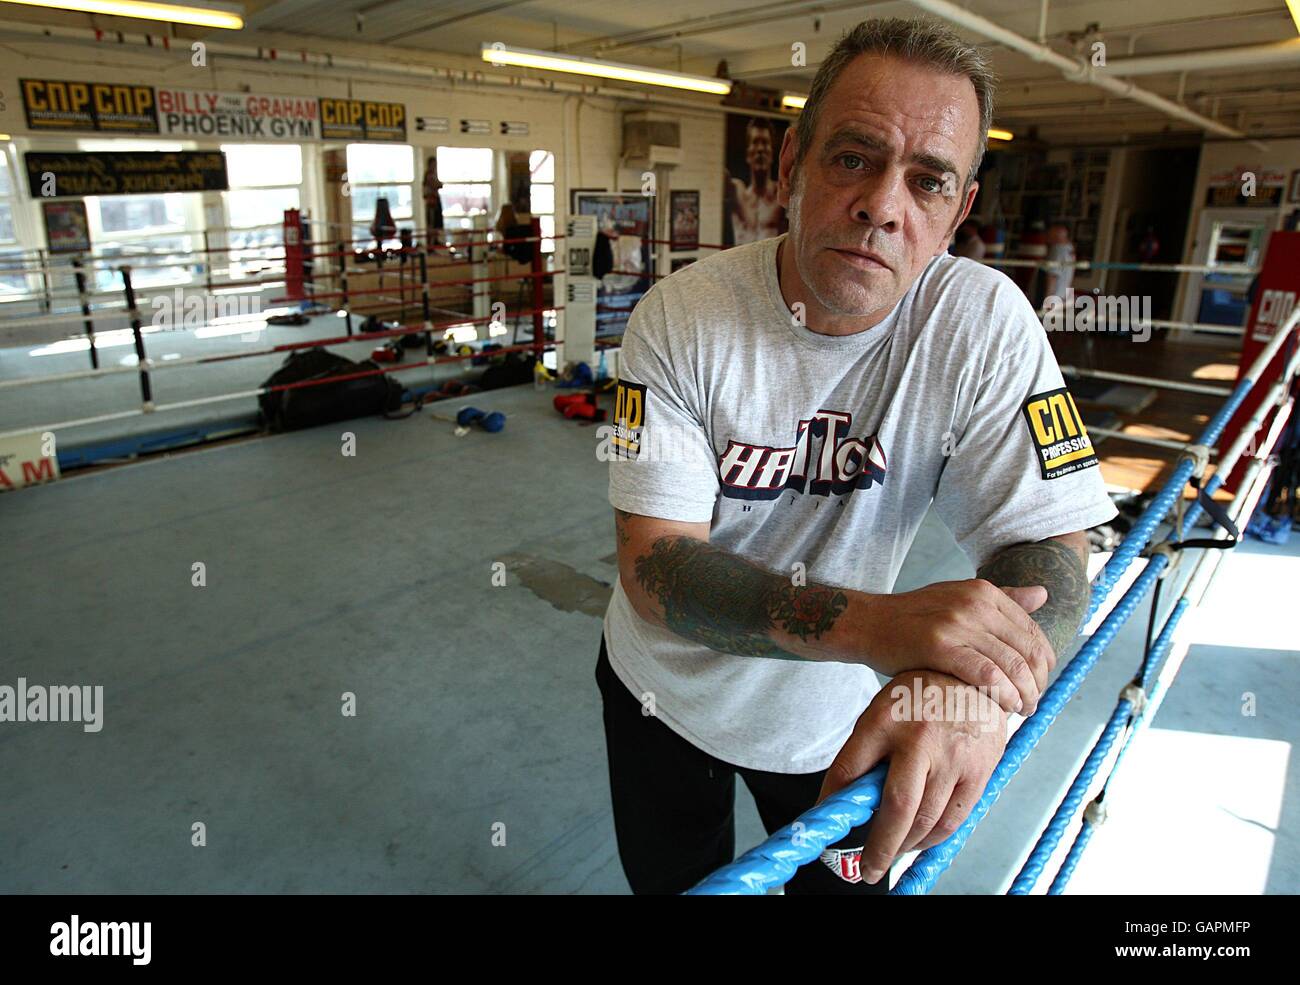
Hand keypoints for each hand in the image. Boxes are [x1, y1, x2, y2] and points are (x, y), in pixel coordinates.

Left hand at [819, 670, 1007, 884]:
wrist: (973, 675)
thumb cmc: (918, 698)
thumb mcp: (879, 713)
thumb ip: (863, 755)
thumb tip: (842, 803)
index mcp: (884, 720)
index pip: (849, 769)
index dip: (835, 804)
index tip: (827, 829)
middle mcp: (920, 738)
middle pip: (897, 807)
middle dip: (880, 847)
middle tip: (869, 870)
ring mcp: (954, 756)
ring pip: (928, 820)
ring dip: (907, 845)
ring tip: (893, 852)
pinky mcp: (980, 769)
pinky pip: (955, 818)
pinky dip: (934, 837)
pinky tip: (920, 840)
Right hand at [861, 579, 1055, 714]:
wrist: (868, 623)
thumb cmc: (914, 617)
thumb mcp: (959, 597)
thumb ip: (1002, 598)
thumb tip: (1043, 594)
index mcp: (984, 591)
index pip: (1032, 631)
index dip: (1044, 662)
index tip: (1038, 682)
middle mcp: (975, 603)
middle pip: (1027, 650)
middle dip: (1038, 682)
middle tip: (1033, 703)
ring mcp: (957, 623)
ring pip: (1012, 665)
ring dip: (1025, 694)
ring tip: (1022, 710)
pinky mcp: (940, 646)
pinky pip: (987, 675)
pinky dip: (1003, 695)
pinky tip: (1005, 707)